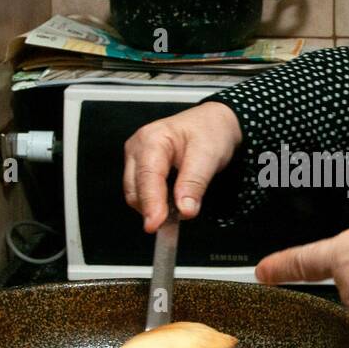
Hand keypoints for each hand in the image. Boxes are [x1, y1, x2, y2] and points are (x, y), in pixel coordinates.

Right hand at [123, 102, 242, 232]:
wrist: (212, 123)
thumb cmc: (209, 132)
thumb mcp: (209, 155)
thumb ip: (194, 182)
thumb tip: (184, 209)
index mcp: (152, 139)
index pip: (147, 177)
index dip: (150, 203)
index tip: (155, 224)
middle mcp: (138, 147)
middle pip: (135, 189)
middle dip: (153, 208)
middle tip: (178, 219)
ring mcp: (136, 158)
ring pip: (136, 194)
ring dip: (155, 207)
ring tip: (181, 205)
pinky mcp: (140, 168)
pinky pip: (141, 192)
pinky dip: (156, 203)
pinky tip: (173, 202)